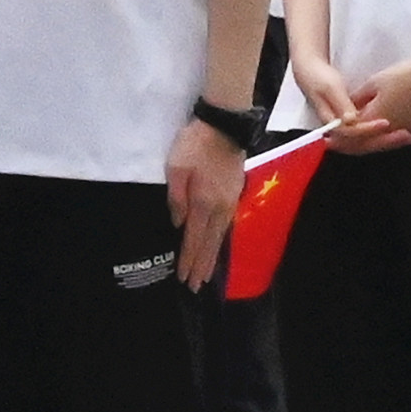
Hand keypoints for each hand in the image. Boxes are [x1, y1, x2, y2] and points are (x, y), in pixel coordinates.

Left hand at [171, 115, 244, 291]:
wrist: (224, 125)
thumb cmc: (195, 145)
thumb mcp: (176, 169)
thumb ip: (176, 198)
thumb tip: (179, 223)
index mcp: (203, 202)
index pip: (194, 239)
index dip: (189, 260)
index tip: (185, 278)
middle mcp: (220, 207)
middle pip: (211, 243)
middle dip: (203, 265)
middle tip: (196, 286)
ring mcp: (230, 201)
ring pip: (221, 236)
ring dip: (213, 256)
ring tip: (208, 273)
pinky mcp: (234, 194)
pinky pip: (226, 225)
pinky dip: (220, 241)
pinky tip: (218, 245)